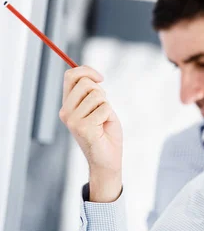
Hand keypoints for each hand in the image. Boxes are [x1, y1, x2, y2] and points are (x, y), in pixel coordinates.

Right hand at [59, 66, 122, 201]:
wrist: (107, 160)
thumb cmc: (105, 133)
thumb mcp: (99, 107)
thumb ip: (93, 93)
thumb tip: (93, 76)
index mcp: (68, 105)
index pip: (70, 76)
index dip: (87, 71)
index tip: (101, 78)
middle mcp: (66, 111)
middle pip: (86, 83)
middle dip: (101, 92)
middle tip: (103, 109)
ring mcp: (72, 120)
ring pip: (97, 95)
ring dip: (106, 106)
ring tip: (102, 121)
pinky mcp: (82, 127)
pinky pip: (104, 108)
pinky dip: (109, 116)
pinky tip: (103, 128)